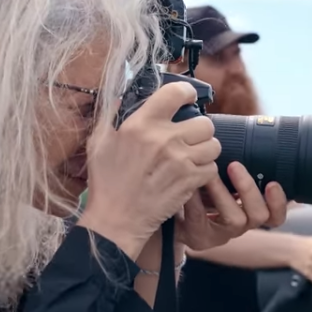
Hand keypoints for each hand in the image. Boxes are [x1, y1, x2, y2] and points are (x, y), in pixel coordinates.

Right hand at [78, 82, 220, 260]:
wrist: (115, 219)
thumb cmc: (105, 182)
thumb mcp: (98, 143)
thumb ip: (110, 117)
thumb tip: (120, 98)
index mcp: (141, 124)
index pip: (176, 92)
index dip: (186, 93)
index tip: (186, 99)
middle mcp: (163, 138)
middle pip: (204, 122)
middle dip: (199, 129)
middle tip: (189, 137)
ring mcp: (179, 161)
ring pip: (213, 145)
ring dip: (205, 150)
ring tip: (192, 157)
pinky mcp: (189, 182)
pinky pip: (211, 168)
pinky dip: (204, 172)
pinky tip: (190, 175)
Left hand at [177, 161, 287, 250]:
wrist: (170, 209)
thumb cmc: (199, 191)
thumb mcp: (220, 179)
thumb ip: (233, 168)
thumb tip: (243, 135)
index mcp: (249, 212)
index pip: (275, 215)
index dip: (279, 202)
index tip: (273, 182)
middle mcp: (239, 225)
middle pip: (260, 215)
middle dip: (250, 190)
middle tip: (235, 165)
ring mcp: (220, 235)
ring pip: (235, 220)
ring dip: (222, 193)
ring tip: (210, 173)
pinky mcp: (199, 237)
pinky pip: (201, 220)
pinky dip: (195, 201)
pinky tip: (189, 186)